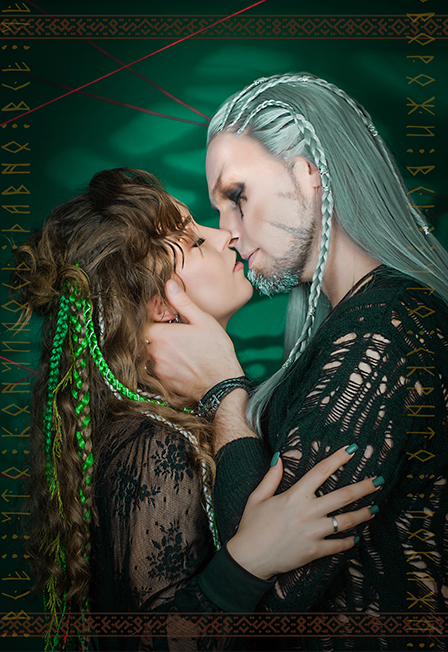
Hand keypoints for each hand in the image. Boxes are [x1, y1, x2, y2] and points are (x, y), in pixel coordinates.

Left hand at [146, 280, 242, 399]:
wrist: (222, 385)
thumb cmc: (216, 352)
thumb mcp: (203, 321)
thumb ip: (182, 302)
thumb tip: (169, 285)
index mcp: (162, 335)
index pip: (142, 321)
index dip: (151, 317)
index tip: (162, 317)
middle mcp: (154, 353)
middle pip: (143, 338)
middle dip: (154, 333)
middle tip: (172, 332)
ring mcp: (157, 369)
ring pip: (148, 354)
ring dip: (156, 349)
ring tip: (177, 348)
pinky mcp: (162, 382)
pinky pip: (154, 368)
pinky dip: (162, 363)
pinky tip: (179, 361)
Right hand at [227, 446, 379, 580]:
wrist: (249, 559)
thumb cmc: (251, 527)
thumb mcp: (257, 498)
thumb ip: (271, 477)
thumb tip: (279, 458)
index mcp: (294, 495)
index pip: (321, 471)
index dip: (338, 458)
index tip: (353, 449)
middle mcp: (307, 512)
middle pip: (343, 496)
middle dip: (363, 487)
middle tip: (378, 481)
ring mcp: (313, 532)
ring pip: (346, 521)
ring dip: (363, 514)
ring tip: (375, 508)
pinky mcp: (314, 551)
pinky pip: (338, 545)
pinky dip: (350, 542)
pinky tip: (357, 538)